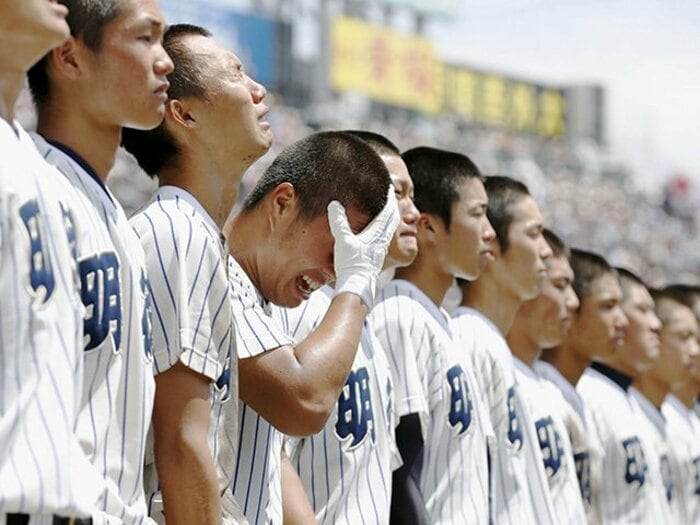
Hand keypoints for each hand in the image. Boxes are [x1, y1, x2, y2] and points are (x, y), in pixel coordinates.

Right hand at [327, 187, 399, 308]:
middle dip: (391, 206)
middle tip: (388, 196)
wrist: (357, 286)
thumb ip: (339, 222)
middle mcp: (382, 240)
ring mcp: (380, 249)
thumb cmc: (351, 264)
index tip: (389, 186)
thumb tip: (334, 204)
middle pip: (392, 219)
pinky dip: (383, 228)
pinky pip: (384, 237)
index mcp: (378, 233)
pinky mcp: (376, 256)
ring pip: (389, 228)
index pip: (388, 211)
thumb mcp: (343, 241)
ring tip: (385, 211)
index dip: (388, 198)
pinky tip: (376, 233)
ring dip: (389, 218)